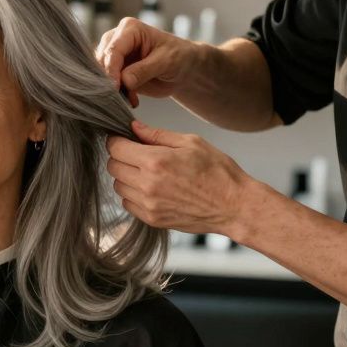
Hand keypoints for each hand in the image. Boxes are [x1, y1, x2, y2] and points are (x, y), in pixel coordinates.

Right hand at [95, 18, 200, 108]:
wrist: (183, 69)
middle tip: (122, 95)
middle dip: (109, 78)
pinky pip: (106, 83)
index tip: (115, 86)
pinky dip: (117, 94)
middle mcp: (117, 39)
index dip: (111, 68)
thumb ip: (144, 70)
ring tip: (131, 97)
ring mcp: (114, 56)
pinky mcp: (114, 71)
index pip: (114, 49)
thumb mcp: (166, 61)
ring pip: (100, 72)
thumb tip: (124, 80)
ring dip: (113, 88)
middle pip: (102, 60)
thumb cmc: (178, 57)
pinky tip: (131, 99)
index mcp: (130, 29)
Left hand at [105, 120, 253, 235]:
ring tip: (148, 173)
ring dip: (127, 177)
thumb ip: (158, 135)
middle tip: (138, 154)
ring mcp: (148, 204)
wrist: (234, 206)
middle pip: (113, 167)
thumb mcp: (192, 143)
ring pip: (118, 186)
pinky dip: (133, 194)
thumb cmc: (218, 172)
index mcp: (155, 161)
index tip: (123, 139)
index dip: (117, 140)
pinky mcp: (151, 219)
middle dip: (121, 157)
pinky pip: (127, 203)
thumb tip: (133, 127)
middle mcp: (147, 184)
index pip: (115, 148)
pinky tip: (152, 189)